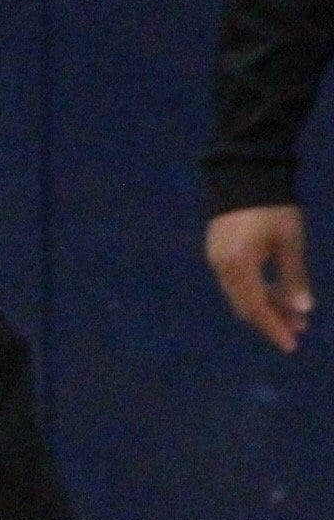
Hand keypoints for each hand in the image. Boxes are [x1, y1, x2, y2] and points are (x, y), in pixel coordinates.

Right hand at [209, 205, 311, 352]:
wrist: (243, 174)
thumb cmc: (272, 208)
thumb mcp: (289, 242)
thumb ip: (294, 277)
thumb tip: (302, 310)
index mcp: (238, 266)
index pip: (256, 307)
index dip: (274, 328)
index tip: (292, 345)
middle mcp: (221, 268)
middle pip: (245, 305)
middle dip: (272, 320)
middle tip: (299, 329)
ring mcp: (216, 260)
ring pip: (240, 294)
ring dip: (265, 306)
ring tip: (293, 312)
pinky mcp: (218, 252)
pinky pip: (236, 282)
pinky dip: (256, 291)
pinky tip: (275, 292)